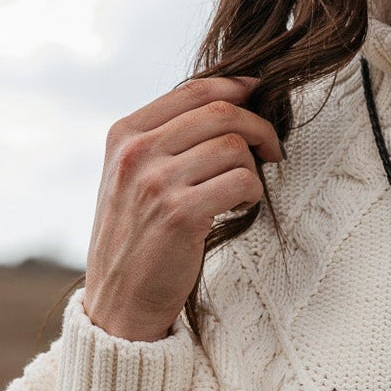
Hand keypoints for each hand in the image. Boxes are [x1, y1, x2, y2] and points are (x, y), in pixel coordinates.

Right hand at [83, 75, 283, 341]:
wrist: (118, 302)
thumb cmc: (136, 237)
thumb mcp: (131, 177)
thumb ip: (165, 138)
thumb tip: (231, 101)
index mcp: (124, 135)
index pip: (194, 89)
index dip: (237, 88)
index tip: (259, 99)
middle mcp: (136, 153)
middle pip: (221, 111)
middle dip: (259, 126)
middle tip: (272, 149)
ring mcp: (156, 182)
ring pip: (235, 146)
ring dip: (254, 168)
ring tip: (244, 190)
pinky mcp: (181, 214)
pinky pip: (242, 182)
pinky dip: (253, 193)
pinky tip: (239, 208)